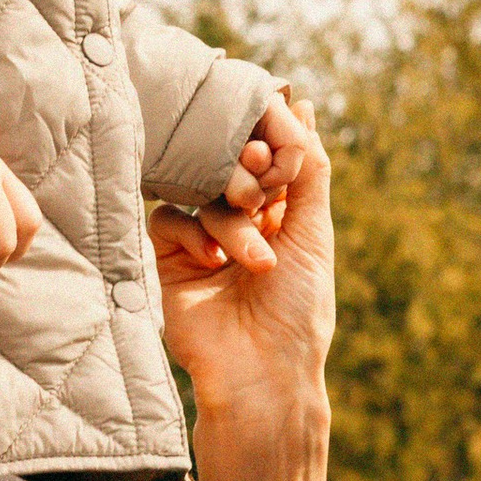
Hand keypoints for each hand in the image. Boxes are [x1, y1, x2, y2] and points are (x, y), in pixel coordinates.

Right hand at [152, 104, 334, 411]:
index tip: (275, 140)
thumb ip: (309, 171)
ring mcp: (204, 241)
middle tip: (258, 169)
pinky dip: (192, 233)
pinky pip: (168, 220)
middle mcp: (242, 224)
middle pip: (231, 168)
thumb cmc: (298, 309)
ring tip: (257, 258)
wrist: (261, 373)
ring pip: (202, 193)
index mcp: (281, 217)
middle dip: (247, 169)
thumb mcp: (313, 234)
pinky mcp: (171, 260)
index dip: (271, 146)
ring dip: (232, 219)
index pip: (269, 161)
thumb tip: (301, 106)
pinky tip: (214, 262)